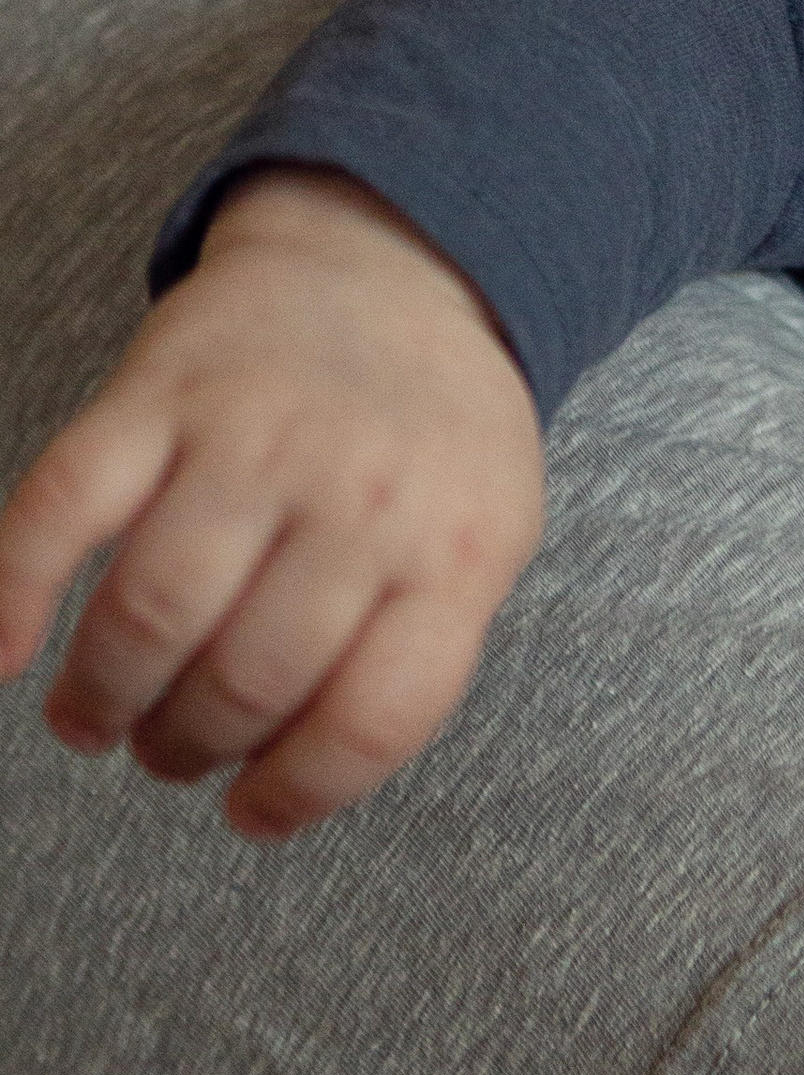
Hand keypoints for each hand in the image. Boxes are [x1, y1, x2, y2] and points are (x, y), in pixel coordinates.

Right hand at [0, 168, 543, 837]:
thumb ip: (419, 644)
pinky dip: (15, 589)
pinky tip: (6, 647)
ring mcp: (256, 438)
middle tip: (168, 754)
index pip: (370, 719)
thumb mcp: (485, 535)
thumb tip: (299, 769)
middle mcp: (358, 496)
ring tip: (96, 718)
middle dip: (190, 746)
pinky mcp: (163, 392)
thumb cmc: (435, 427)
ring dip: (106, 696)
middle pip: (248, 680)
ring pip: (154, 614)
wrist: (402, 262)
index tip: (252, 812)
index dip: (298, 792)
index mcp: (455, 549)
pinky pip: (67, 505)